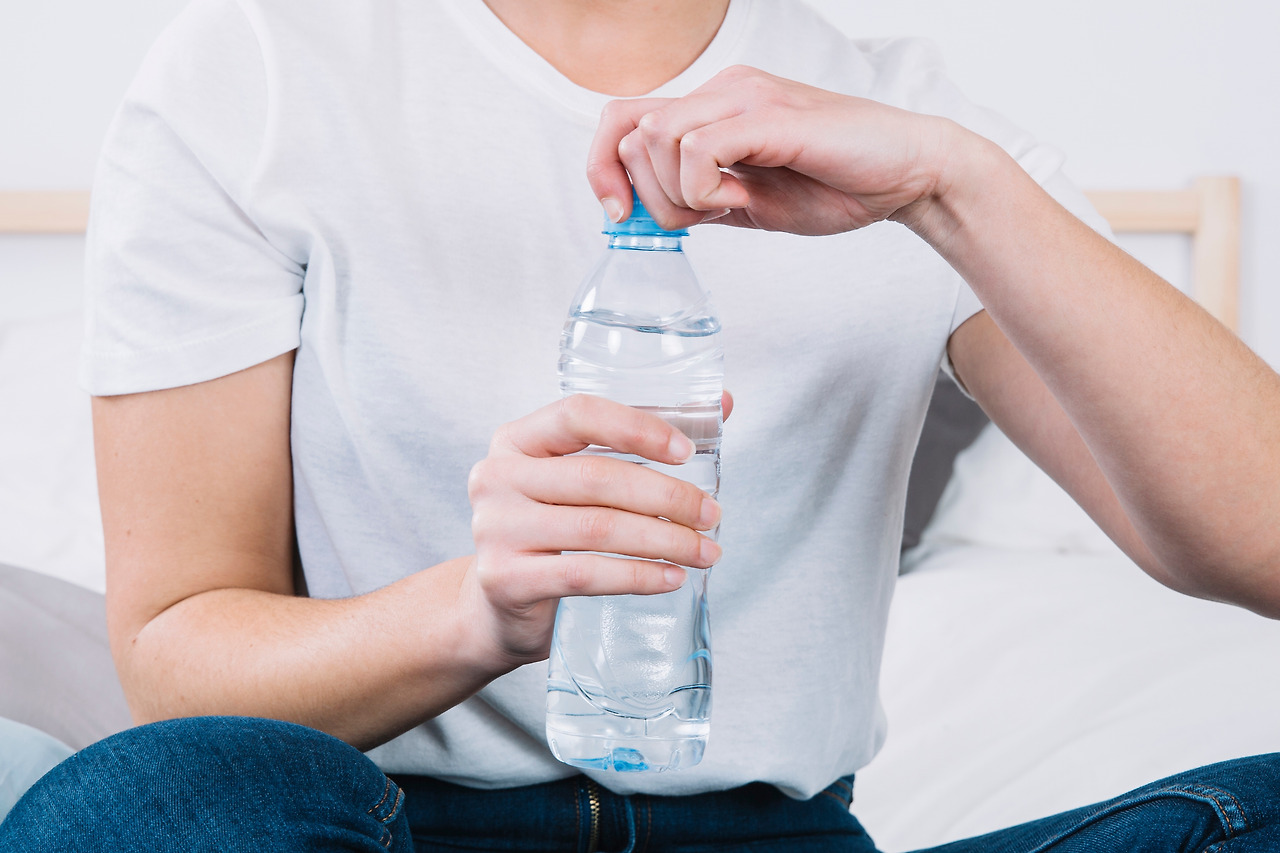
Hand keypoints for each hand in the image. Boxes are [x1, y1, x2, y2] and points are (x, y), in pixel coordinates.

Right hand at [460, 394, 729, 667]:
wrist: (499, 604)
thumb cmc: (555, 530)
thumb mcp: (582, 480)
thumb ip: (642, 439)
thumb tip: (722, 404)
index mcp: (516, 439)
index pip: (578, 414)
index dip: (637, 428)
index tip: (687, 452)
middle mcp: (496, 477)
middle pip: (596, 477)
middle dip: (667, 496)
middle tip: (711, 514)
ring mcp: (495, 529)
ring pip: (597, 528)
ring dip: (664, 540)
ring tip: (705, 551)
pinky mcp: (505, 578)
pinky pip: (585, 574)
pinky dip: (638, 576)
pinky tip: (672, 577)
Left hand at [586, 65, 958, 236]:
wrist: (907, 175)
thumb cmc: (835, 185)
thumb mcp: (747, 202)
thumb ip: (697, 201)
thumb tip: (645, 215)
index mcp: (712, 107)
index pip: (622, 120)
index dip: (602, 168)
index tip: (620, 215)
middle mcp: (722, 90)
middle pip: (630, 134)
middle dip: (650, 196)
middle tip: (702, 218)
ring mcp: (745, 98)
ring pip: (656, 138)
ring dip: (680, 193)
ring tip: (730, 206)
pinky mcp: (770, 116)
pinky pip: (699, 150)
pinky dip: (705, 189)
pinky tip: (741, 200)